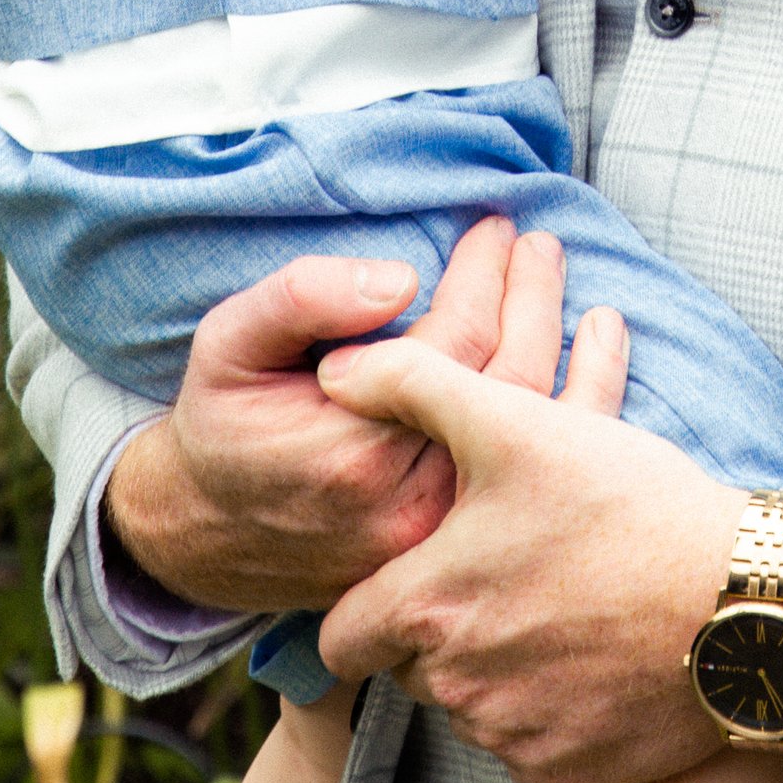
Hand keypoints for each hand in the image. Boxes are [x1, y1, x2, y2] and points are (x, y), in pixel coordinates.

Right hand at [104, 218, 625, 615]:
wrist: (202, 533)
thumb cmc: (221, 422)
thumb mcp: (229, 341)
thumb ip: (304, 298)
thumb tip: (399, 277)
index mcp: (359, 447)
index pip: (459, 341)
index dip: (485, 275)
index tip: (495, 227)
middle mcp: (410, 502)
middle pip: (510, 385)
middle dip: (532, 301)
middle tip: (539, 245)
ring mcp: (437, 538)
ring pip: (530, 436)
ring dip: (556, 350)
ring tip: (557, 286)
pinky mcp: (449, 555)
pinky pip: (520, 477)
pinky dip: (561, 412)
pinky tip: (580, 363)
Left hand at [314, 338, 745, 782]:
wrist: (739, 600)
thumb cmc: (626, 504)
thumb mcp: (517, 422)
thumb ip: (415, 385)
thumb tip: (336, 370)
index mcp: (430, 610)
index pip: (341, 637)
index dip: (363, 603)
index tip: (408, 577)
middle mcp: (458, 691)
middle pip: (410, 668)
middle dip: (439, 628)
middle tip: (505, 571)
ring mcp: (514, 740)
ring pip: (470, 706)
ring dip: (494, 665)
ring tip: (558, 601)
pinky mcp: (567, 775)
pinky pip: (528, 744)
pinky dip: (547, 707)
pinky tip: (592, 651)